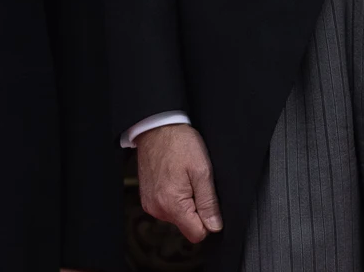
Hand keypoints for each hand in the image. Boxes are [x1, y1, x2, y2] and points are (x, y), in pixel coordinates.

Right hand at [137, 123, 221, 243]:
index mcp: (172, 205)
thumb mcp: (202, 171)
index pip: (196, 234)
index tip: (208, 201)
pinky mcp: (148, 199)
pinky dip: (174, 197)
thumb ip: (209, 202)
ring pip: (178, 217)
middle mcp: (158, 209)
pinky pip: (167, 208)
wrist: (157, 128)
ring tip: (184, 178)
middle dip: (196, 209)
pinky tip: (175, 179)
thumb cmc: (179, 144)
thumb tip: (215, 226)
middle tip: (195, 183)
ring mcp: (150, 204)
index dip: (208, 221)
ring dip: (185, 202)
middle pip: (187, 225)